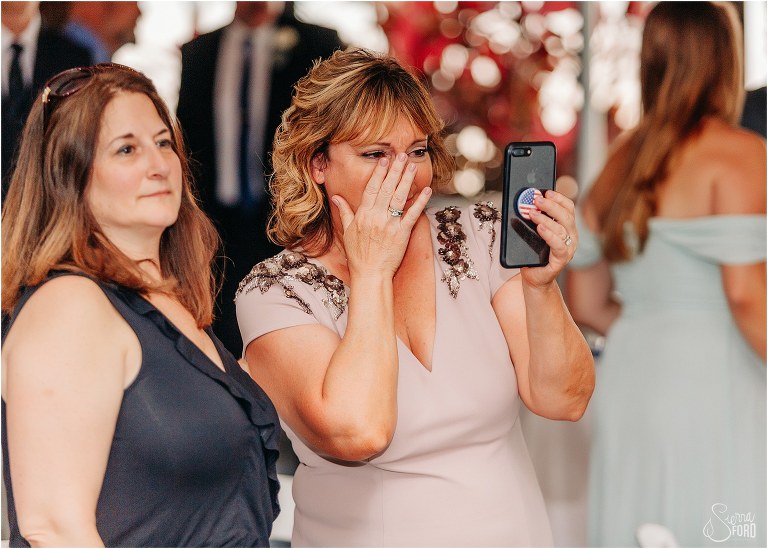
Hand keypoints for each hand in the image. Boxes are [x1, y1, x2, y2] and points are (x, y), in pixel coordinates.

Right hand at [332, 153, 431, 277]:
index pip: (372, 188)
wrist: (370, 274)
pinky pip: (412, 214)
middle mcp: (376, 217)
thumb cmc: (358, 255)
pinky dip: (420, 201)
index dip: (379, 173)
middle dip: (395, 170)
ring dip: (406, 180)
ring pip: (399, 197)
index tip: (384, 160)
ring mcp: (390, 225)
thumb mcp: (348, 231)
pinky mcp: (402, 234)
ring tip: (412, 165)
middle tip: (401, 155)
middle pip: (387, 188)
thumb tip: (336, 197)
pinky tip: (426, 190)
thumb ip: (344, 212)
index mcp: (363, 215)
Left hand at [522, 190, 576, 286]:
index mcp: (567, 227)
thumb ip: (533, 219)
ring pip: (561, 229)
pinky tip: (540, 228)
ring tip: (532, 213)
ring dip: (545, 219)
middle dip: (550, 205)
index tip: (547, 191)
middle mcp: (571, 236)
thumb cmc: (533, 253)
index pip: (568, 208)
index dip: (559, 198)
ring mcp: (568, 248)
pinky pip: (558, 245)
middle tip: (536, 199)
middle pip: (566, 215)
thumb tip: (523, 203)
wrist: (533, 277)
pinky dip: (549, 235)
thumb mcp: (533, 233)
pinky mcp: (561, 260)